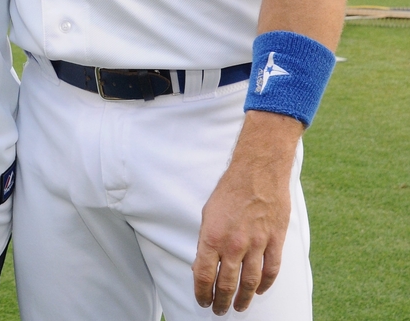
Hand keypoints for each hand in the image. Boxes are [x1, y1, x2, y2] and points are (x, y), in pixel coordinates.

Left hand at [192, 111, 300, 314]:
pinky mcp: (275, 240)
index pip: (203, 275)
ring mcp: (256, 244)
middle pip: (227, 284)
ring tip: (238, 307)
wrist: (257, 170)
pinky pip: (271, 270)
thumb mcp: (207, 213)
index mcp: (212, 236)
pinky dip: (264, 285)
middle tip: (219, 310)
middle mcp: (234, 244)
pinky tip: (258, 290)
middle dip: (221, 301)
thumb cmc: (229, 189)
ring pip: (249, 282)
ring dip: (243, 298)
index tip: (202, 301)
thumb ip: (206, 240)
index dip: (202, 292)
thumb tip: (202, 264)